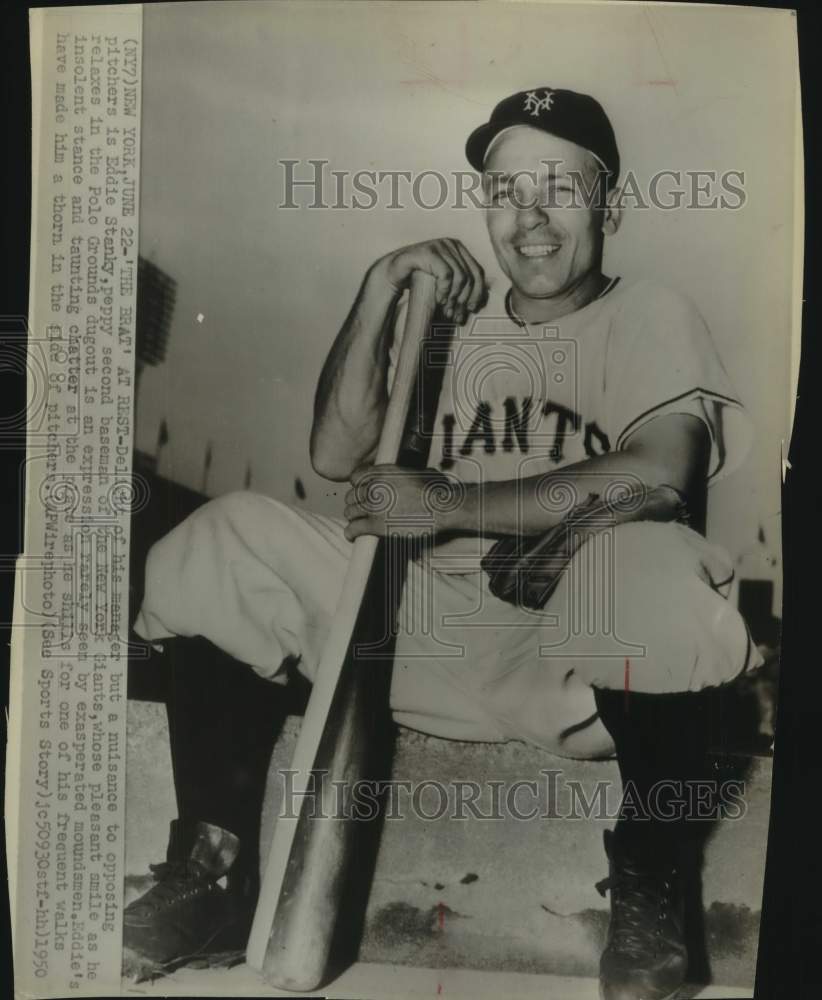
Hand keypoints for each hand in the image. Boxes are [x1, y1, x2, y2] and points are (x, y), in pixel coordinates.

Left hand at [343, 463, 465, 540]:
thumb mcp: (417, 472)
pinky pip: (353, 529)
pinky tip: (352, 536)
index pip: (357, 476)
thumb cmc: (436, 491)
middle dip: (355, 503)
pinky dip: (350, 533)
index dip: (357, 485)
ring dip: (353, 518)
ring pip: (350, 512)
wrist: (441, 507)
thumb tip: (406, 475)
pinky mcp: (376, 525)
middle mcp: (375, 487)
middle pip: (352, 496)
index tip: (361, 491)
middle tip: (361, 510)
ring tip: (357, 523)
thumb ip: (402, 474)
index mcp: (383, 472)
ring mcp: (374, 506)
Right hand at [371, 238, 487, 325]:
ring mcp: (440, 246)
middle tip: (455, 315)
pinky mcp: (429, 252)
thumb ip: (459, 287)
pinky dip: (445, 290)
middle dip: (464, 300)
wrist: (394, 272)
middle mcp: (452, 244)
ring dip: (454, 298)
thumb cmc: (420, 279)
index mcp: (459, 249)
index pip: (477, 272)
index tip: (471, 310)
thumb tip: (477, 305)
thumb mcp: (444, 282)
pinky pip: (446, 274)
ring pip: (460, 277)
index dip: (477, 293)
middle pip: (470, 276)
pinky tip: (439, 300)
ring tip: (446, 311)